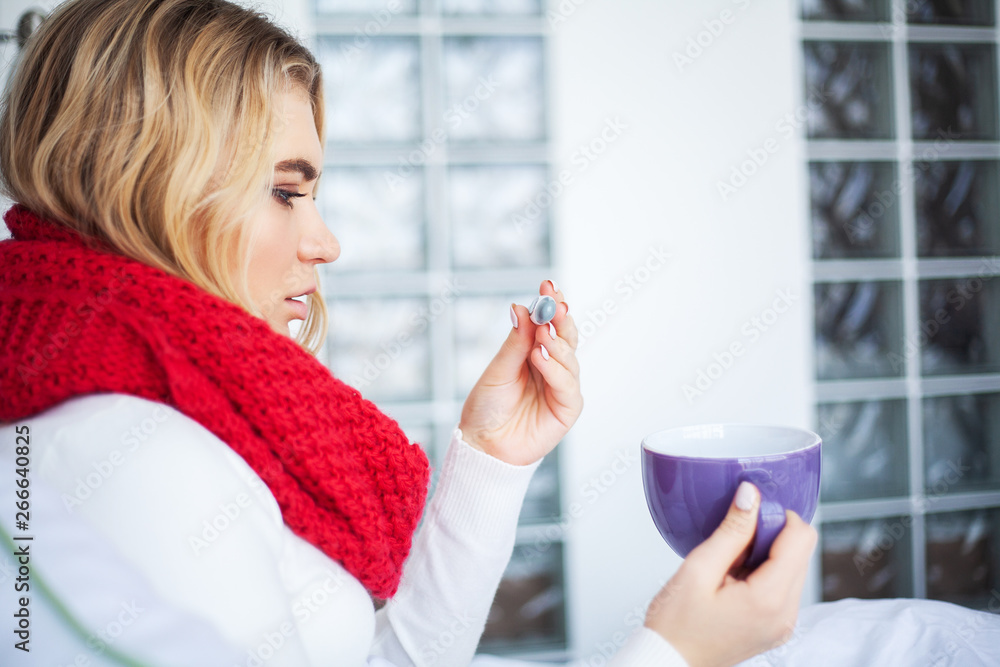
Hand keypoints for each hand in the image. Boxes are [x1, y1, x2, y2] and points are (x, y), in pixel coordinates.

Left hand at [458, 280, 582, 465]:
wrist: (483, 445)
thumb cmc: (487, 408)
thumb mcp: (498, 370)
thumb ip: (515, 342)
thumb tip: (521, 308)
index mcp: (534, 353)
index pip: (549, 324)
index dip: (551, 304)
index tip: (548, 285)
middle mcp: (552, 367)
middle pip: (566, 337)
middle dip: (561, 318)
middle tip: (554, 301)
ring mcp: (562, 387)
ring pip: (570, 358)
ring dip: (557, 343)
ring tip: (542, 334)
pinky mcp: (567, 409)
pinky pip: (567, 385)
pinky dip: (555, 369)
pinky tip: (541, 357)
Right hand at [644, 483, 817, 666]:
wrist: (671, 661)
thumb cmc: (676, 624)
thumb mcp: (698, 568)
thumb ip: (731, 530)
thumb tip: (751, 496)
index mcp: (769, 599)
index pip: (801, 537)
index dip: (777, 515)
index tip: (748, 515)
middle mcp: (786, 614)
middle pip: (801, 550)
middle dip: (771, 534)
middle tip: (732, 541)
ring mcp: (783, 622)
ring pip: (793, 565)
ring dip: (766, 553)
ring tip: (729, 564)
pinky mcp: (777, 625)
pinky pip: (783, 585)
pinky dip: (763, 571)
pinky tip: (734, 577)